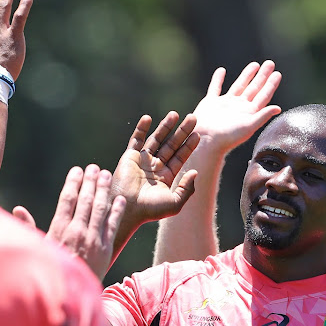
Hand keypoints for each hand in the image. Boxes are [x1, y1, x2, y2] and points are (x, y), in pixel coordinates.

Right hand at [21, 165, 125, 279]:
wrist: (69, 296)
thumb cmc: (50, 271)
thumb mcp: (37, 249)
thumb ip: (29, 227)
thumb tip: (17, 209)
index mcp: (59, 229)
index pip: (67, 199)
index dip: (73, 183)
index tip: (77, 170)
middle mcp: (77, 231)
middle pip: (86, 200)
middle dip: (90, 182)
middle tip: (94, 167)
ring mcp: (93, 239)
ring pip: (100, 209)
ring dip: (104, 190)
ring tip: (107, 175)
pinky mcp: (106, 248)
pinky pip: (113, 225)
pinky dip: (117, 211)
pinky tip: (120, 199)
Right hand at [111, 112, 199, 228]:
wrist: (127, 210)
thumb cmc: (150, 210)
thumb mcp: (175, 202)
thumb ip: (187, 188)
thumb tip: (194, 171)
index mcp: (166, 177)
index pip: (180, 157)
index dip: (189, 145)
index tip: (198, 134)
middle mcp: (155, 167)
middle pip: (171, 145)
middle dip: (182, 131)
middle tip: (193, 118)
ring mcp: (142, 161)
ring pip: (156, 139)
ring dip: (165, 126)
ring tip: (175, 114)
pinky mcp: (129, 157)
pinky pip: (136, 140)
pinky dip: (141, 129)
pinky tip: (148, 118)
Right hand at [192, 60, 281, 150]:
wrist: (206, 141)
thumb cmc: (228, 137)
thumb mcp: (248, 126)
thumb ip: (262, 116)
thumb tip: (278, 108)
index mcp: (249, 112)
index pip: (264, 95)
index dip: (271, 84)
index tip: (277, 73)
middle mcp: (239, 107)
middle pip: (254, 88)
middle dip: (262, 76)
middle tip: (270, 63)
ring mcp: (225, 104)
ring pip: (239, 86)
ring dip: (246, 75)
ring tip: (255, 64)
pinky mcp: (211, 103)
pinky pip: (215, 88)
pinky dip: (218, 79)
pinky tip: (221, 71)